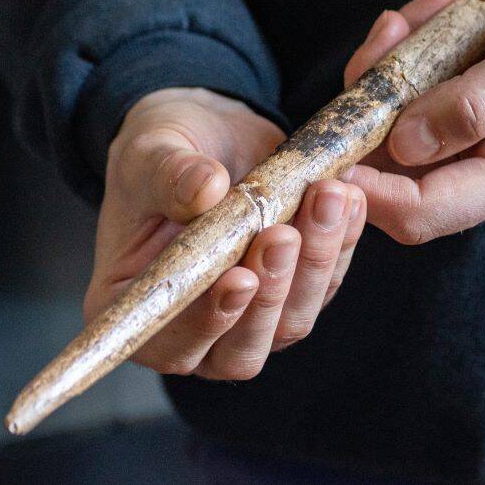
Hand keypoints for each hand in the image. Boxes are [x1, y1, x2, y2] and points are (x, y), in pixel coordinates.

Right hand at [87, 88, 365, 378]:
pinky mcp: (292, 292)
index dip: (207, 322)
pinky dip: (340, 244)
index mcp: (136, 306)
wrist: (208, 134)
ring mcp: (247, 318)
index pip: (168, 343)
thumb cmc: (161, 151)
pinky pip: (324, 284)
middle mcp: (190, 330)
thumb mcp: (152, 152)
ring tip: (326, 198)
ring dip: (315, 263)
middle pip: (240, 350)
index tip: (239, 278)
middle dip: (272, 292)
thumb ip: (171, 175)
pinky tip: (347, 199)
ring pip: (291, 322)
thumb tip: (206, 188)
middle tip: (285, 233)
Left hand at [343, 0, 484, 243]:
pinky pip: (434, 93)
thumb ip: (478, 100)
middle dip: (384, 87)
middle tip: (402, 18)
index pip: (422, 212)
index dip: (363, 191)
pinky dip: (431, 44)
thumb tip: (405, 147)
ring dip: (410, 52)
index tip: (324, 148)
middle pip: (403, 161)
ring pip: (411, 119)